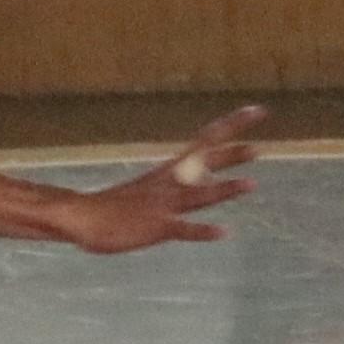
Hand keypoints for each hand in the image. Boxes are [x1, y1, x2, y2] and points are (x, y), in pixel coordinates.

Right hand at [54, 105, 262, 253]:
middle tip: (259, 148)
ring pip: (199, 195)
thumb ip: (176, 181)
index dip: (232, 125)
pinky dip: (204, 231)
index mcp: (170, 170)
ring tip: (251, 184)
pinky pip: (184, 229)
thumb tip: (201, 173)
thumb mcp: (150, 186)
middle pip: (205, 164)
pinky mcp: (157, 228)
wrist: (84, 218)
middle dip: (232, 156)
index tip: (257, 110)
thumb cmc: (116, 205)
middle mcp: (170, 183)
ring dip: (224, 190)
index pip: (207, 140)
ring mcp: (163, 205)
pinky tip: (224, 232)